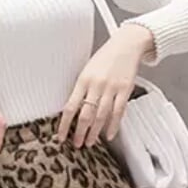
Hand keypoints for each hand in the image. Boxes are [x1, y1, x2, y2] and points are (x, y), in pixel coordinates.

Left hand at [55, 23, 154, 147]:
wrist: (126, 44)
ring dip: (94, 132)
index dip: (65, 125)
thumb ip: (81, 88)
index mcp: (83, 80)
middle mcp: (96, 85)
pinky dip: (113, 126)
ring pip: (101, 116)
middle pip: (86, 115)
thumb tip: (73, 110)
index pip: (70, 107)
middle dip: (80, 133)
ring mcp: (111, 88)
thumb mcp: (87, 70)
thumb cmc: (106, 57)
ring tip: (90, 142)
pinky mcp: (125, 90)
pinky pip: (118, 112)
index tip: (61, 136)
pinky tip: (108, 134)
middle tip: (77, 144)